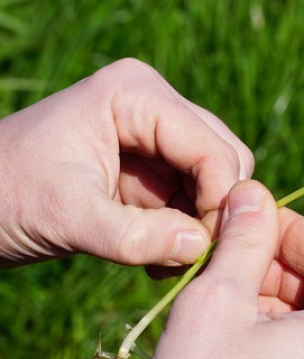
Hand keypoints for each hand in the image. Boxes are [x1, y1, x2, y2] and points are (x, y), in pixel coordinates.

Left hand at [0, 58, 253, 267]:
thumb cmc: (2, 198)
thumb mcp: (68, 218)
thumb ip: (136, 236)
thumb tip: (202, 247)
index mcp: (136, 93)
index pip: (211, 147)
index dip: (219, 200)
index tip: (203, 251)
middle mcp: (155, 105)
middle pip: (226, 158)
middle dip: (215, 211)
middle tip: (188, 258)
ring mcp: (157, 135)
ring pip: (218, 181)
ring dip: (203, 225)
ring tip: (168, 264)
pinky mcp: (153, 167)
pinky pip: (196, 198)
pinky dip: (188, 232)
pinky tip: (158, 257)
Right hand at [141, 181, 303, 358]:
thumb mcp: (216, 305)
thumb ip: (245, 240)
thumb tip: (255, 193)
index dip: (290, 230)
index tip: (250, 221)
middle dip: (284, 275)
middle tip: (230, 268)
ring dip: (287, 313)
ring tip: (232, 313)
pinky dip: (299, 352)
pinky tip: (249, 354)